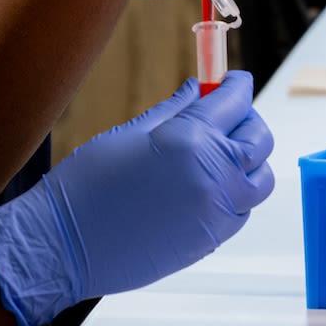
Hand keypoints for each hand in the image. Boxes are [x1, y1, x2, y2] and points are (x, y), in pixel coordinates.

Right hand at [0, 72, 274, 325]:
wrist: (64, 244)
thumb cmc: (87, 186)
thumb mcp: (129, 134)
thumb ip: (174, 110)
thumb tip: (199, 89)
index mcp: (189, 139)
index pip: (236, 101)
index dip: (237, 84)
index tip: (234, 80)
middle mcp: (213, 175)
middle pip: (260, 139)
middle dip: (247, 120)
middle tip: (226, 114)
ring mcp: (216, 211)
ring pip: (261, 179)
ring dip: (249, 161)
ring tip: (219, 154)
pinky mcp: (212, 240)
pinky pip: (242, 209)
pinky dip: (235, 193)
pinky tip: (204, 185)